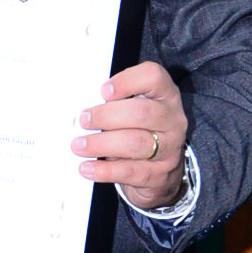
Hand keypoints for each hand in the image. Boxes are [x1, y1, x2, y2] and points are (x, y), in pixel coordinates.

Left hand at [73, 61, 188, 208]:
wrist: (162, 170)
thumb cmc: (140, 130)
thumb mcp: (134, 109)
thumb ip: (116, 103)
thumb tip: (83, 109)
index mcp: (166, 95)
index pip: (153, 77)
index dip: (127, 81)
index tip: (103, 91)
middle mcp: (172, 120)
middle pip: (141, 113)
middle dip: (106, 116)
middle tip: (83, 121)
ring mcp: (169, 149)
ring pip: (135, 143)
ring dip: (101, 144)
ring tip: (79, 145)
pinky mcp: (159, 175)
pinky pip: (129, 171)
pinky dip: (104, 170)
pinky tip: (86, 167)